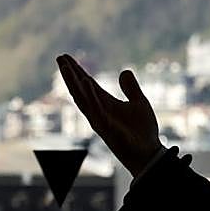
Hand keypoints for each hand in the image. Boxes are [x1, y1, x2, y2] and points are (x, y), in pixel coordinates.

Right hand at [55, 53, 162, 176]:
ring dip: (74, 82)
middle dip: (69, 74)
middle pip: (80, 90)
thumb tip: (125, 71)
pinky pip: (96, 109)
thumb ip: (131, 88)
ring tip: (66, 66)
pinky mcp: (107, 128)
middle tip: (60, 58)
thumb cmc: (143, 131)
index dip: (77, 71)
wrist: (149, 153)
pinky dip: (91, 96)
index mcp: (104, 104)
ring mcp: (100, 120)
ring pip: (82, 99)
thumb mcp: (139, 103)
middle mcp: (98, 111)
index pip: (86, 84)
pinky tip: (86, 82)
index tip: (66, 57)